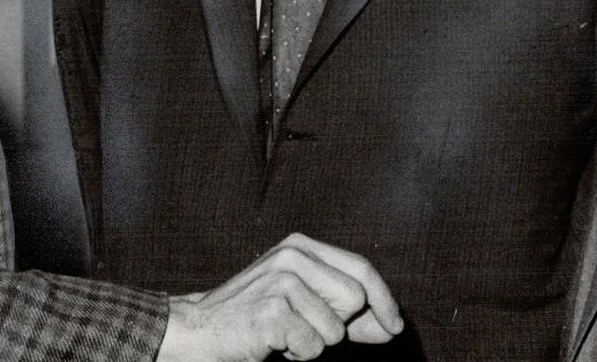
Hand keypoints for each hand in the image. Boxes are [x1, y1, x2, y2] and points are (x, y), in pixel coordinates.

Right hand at [155, 233, 402, 361]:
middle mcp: (292, 255)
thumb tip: (391, 327)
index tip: (395, 326)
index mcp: (301, 245)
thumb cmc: (259, 317)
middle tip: (304, 326)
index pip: (360, 268)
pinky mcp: (271, 311)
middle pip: (354, 298)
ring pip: (334, 329)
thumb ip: (348, 313)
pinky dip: (298, 354)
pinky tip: (274, 343)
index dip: (384, 299)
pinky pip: (312, 347)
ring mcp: (280, 281)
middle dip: (339, 325)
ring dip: (314, 343)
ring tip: (284, 334)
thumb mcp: (306, 305)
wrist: (201, 329)